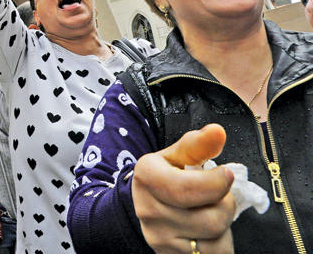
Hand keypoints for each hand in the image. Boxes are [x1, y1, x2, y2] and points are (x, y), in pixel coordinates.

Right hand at [132, 124, 235, 253]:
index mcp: (147, 176)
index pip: (187, 189)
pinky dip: (219, 244)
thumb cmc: (170, 176)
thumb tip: (218, 131)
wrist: (150, 205)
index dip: (216, 184)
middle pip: (211, 218)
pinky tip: (207, 231)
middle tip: (216, 196)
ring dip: (223, 226)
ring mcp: (158, 238)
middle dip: (224, 205)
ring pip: (215, 240)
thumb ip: (199, 144)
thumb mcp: (179, 156)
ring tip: (209, 212)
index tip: (227, 174)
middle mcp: (148, 210)